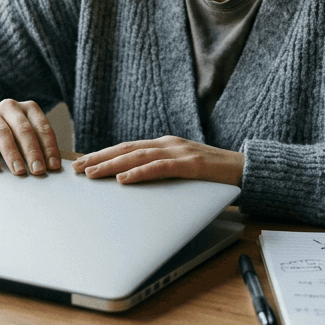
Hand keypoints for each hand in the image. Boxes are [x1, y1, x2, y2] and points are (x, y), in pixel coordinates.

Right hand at [0, 99, 61, 175]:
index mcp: (28, 108)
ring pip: (3, 133)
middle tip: (38, 170)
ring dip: (12, 154)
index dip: (49, 147)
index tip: (53, 166)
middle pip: (24, 130)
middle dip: (32, 151)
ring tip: (19, 171)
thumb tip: (50, 167)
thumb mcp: (24, 134)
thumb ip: (36, 145)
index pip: (42, 127)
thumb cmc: (9, 133)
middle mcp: (10, 107)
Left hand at [71, 136, 243, 185]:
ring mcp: (181, 152)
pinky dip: (140, 173)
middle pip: (127, 149)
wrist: (247, 169)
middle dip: (100, 158)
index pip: (128, 148)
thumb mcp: (183, 170)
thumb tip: (134, 181)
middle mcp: (169, 144)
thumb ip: (162, 171)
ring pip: (139, 156)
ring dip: (112, 165)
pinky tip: (124, 178)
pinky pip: (160, 168)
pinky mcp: (192, 165)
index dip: (104, 154)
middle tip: (78, 168)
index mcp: (165, 145)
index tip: (83, 162)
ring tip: (92, 173)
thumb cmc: (214, 174)